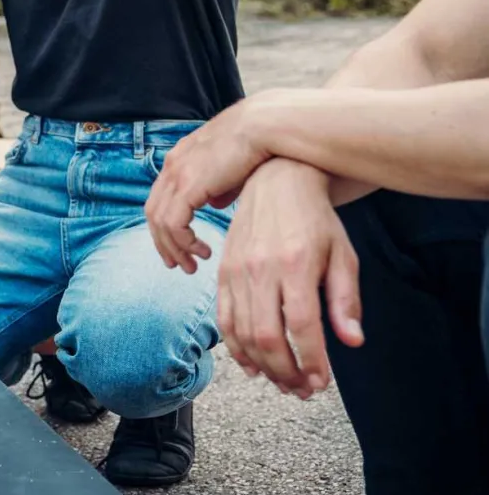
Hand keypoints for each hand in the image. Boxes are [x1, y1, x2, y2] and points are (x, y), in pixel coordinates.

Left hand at [146, 94, 280, 272]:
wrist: (264, 127)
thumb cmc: (257, 146)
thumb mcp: (231, 170)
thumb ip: (219, 187)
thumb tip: (215, 203)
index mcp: (180, 159)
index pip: (160, 198)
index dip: (165, 227)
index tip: (178, 247)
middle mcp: (172, 165)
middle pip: (153, 213)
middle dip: (163, 243)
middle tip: (178, 265)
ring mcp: (177, 174)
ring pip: (160, 222)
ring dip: (174, 248)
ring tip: (192, 265)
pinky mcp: (188, 184)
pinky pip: (173, 223)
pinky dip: (183, 242)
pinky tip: (203, 251)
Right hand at [216, 158, 364, 398]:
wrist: (275, 183)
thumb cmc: (315, 221)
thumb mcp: (343, 256)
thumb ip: (346, 300)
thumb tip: (351, 341)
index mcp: (296, 264)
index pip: (301, 325)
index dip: (311, 360)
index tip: (322, 382)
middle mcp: (261, 269)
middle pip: (266, 335)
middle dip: (285, 371)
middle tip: (303, 390)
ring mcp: (236, 271)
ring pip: (242, 331)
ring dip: (263, 365)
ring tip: (283, 382)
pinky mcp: (222, 272)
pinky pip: (224, 318)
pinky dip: (235, 347)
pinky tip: (252, 365)